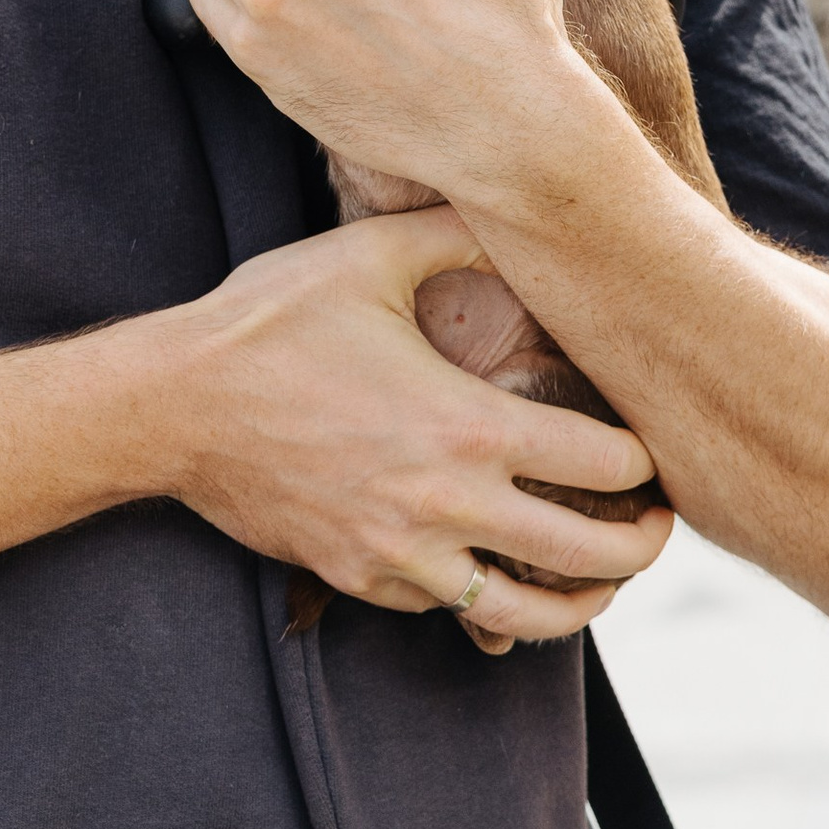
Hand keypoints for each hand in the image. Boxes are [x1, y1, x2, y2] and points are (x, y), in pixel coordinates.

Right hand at [160, 203, 668, 627]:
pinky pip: (448, 610)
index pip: (606, 465)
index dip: (643, 460)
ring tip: (600, 584)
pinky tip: (497, 571)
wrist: (172, 406)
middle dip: (641, 548)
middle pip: (590, 558)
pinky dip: (486, 600)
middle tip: (656, 530)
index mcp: (468, 426)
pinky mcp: (361, 578)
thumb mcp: (367, 255)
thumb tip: (519, 213)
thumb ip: (459, 236)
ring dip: (579, 604)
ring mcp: (402, 554)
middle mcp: (447, 504)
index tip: (647, 451)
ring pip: (524, 614)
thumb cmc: (268, 322)